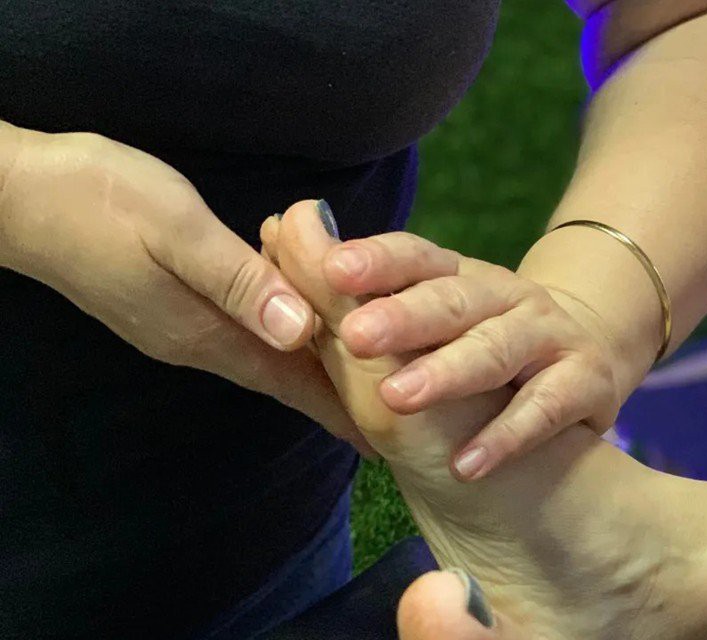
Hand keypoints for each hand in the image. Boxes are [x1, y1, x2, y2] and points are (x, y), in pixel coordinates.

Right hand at [0, 127, 370, 454]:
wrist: (15, 197)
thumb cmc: (98, 202)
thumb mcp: (177, 231)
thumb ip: (239, 281)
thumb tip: (300, 330)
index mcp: (206, 331)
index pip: (288, 380)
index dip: (337, 405)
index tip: (384, 434)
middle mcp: (196, 342)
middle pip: (280, 375)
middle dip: (332, 394)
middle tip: (388, 409)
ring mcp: (179, 327)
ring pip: (262, 355)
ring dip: (308, 367)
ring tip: (357, 375)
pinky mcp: (169, 307)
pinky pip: (242, 332)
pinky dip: (279, 334)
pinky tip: (299, 323)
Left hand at [314, 231, 625, 479]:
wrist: (579, 368)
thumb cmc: (475, 351)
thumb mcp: (416, 323)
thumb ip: (349, 297)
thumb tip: (279, 231)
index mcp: (457, 276)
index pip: (416, 257)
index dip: (377, 261)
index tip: (333, 269)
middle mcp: (505, 295)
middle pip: (453, 300)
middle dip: (404, 316)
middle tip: (356, 336)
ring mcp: (548, 334)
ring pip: (498, 348)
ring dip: (449, 372)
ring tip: (398, 400)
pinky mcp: (585, 380)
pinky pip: (546, 406)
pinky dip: (506, 435)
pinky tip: (466, 464)